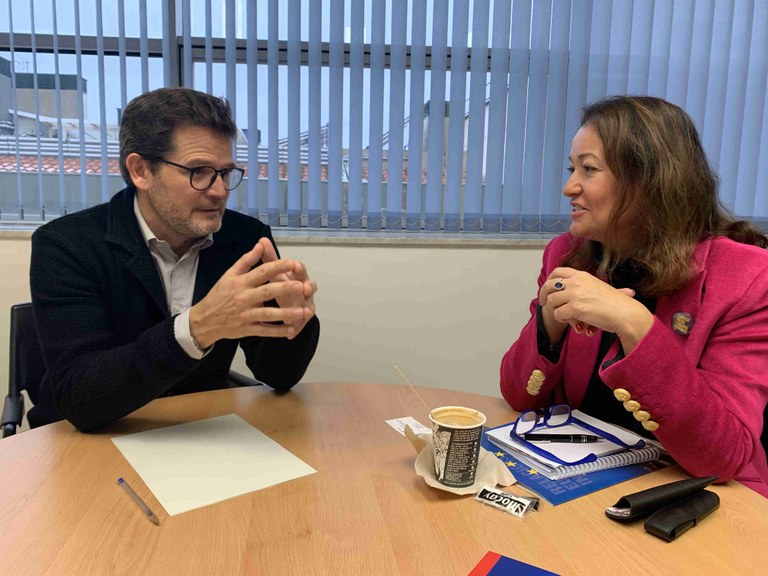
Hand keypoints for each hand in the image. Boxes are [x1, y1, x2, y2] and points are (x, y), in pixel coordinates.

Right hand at [189, 240, 316, 347]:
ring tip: (303, 312)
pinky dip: (278, 331)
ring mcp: (246, 314)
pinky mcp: (247, 328)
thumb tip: (260, 244)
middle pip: (268, 292)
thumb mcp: (229, 274)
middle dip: (286, 289)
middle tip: (303, 286)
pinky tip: (291, 329)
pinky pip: (265, 330)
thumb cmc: (219, 294)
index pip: (262, 272)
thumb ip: (246, 260)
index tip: (293, 263)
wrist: (205, 320)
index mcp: (241, 282)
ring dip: (286, 313)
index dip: (278, 267)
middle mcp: (244, 297)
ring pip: (269, 314)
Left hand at [257, 237, 316, 337]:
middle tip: (305, 288)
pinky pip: (299, 325)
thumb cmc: (279, 284)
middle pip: (309, 287)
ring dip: (307, 310)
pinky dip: (295, 329)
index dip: (298, 268)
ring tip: (305, 313)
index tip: (295, 265)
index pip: (300, 270)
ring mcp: (304, 305)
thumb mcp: (272, 272)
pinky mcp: (300, 320)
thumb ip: (269, 258)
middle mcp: (304, 291)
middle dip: (308, 287)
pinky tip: (290, 334)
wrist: (283, 303)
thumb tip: (262, 240)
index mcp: (297, 277)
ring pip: (308, 307)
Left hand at [539, 267, 652, 353]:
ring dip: (556, 310)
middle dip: (543, 295)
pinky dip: (562, 319)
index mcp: (581, 275)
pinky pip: (558, 314)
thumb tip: (575, 291)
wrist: (626, 314)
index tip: (548, 290)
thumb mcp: (599, 287)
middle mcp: (576, 282)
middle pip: (548, 285)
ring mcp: (575, 294)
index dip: (549, 281)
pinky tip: (572, 321)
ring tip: (565, 316)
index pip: (557, 272)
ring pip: (551, 301)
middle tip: (543, 303)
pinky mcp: (575, 307)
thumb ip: (585, 286)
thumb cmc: (617, 304)